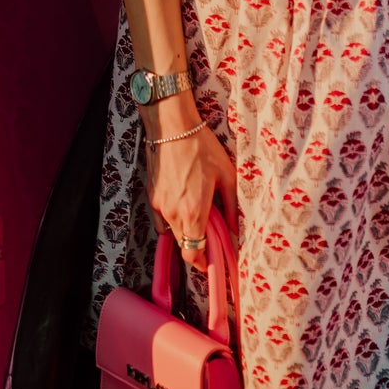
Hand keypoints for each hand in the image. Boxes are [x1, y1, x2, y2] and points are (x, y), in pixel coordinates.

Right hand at [145, 108, 238, 272]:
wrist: (172, 126)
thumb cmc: (202, 147)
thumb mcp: (226, 176)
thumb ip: (231, 207)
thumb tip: (236, 230)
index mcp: (193, 212)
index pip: (192, 253)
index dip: (201, 262)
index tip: (210, 261)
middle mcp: (173, 213)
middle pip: (183, 244)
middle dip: (196, 244)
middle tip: (210, 233)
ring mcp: (159, 205)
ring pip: (172, 231)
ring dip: (184, 230)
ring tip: (198, 213)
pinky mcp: (152, 195)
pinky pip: (162, 218)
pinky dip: (173, 218)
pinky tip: (184, 201)